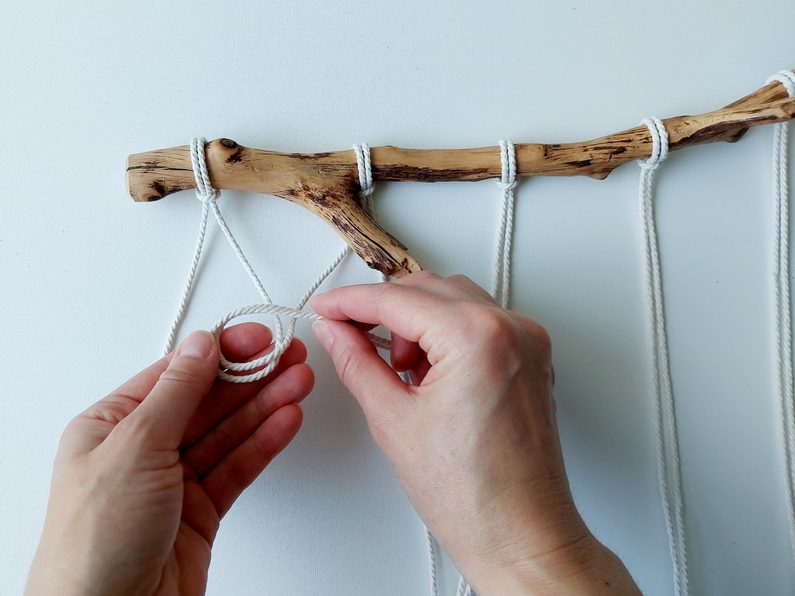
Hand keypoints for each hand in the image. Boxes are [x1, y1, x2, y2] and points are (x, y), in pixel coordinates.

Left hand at [26, 324, 313, 595]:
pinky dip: (263, 443)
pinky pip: (237, 467)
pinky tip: (286, 420)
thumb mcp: (134, 447)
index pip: (176, 375)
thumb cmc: (94, 541)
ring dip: (265, 405)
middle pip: (207, 401)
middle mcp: (142, 450)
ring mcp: (174, 481)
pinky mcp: (200, 511)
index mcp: (111, 425)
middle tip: (290, 356)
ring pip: (228, 433)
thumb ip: (175, 393)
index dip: (220, 352)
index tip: (257, 337)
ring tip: (299, 382)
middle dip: (250, 377)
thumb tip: (201, 347)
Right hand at [312, 272, 638, 594]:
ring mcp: (528, 341)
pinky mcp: (532, 357)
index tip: (327, 308)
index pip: (398, 299)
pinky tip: (428, 371)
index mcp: (477, 338)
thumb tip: (336, 331)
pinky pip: (480, 322)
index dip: (351, 301)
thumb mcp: (393, 421)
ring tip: (399, 370)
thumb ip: (356, 362)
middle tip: (348, 334)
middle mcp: (511, 329)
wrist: (521, 534)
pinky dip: (447, 334)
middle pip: (428, 288)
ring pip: (455, 300)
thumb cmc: (473, 496)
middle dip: (383, 309)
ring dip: (416, 321)